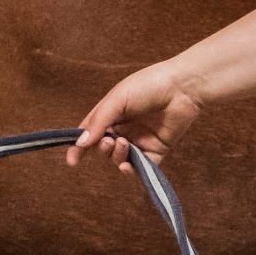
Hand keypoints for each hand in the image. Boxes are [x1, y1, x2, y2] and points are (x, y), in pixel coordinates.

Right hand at [67, 61, 205, 175]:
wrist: (183, 87)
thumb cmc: (149, 85)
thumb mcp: (117, 99)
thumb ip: (98, 122)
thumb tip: (80, 144)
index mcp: (112, 114)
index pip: (90, 133)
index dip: (79, 147)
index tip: (72, 161)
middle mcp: (124, 128)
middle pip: (103, 148)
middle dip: (102, 148)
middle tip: (109, 141)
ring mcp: (140, 140)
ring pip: (119, 158)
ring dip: (116, 155)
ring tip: (124, 144)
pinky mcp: (157, 150)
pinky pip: (140, 167)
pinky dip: (131, 169)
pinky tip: (126, 165)